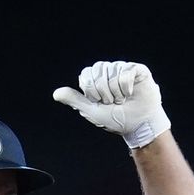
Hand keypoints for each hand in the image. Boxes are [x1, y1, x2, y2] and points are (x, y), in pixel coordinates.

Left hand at [52, 60, 170, 148]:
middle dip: (103, 91)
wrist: (137, 125)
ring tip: (122, 100)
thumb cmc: (116, 119)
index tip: (99, 102)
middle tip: (112, 102)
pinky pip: (126, 70)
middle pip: (98, 70)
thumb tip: (56, 94)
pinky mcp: (137, 69)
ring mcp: (123, 69)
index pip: (86, 74)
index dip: (91, 90)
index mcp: (96, 79)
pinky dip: (126, 86)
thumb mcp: (92, 111)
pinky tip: (131, 93)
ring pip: (112, 70)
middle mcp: (109, 71)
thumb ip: (74, 100)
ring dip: (116, 92)